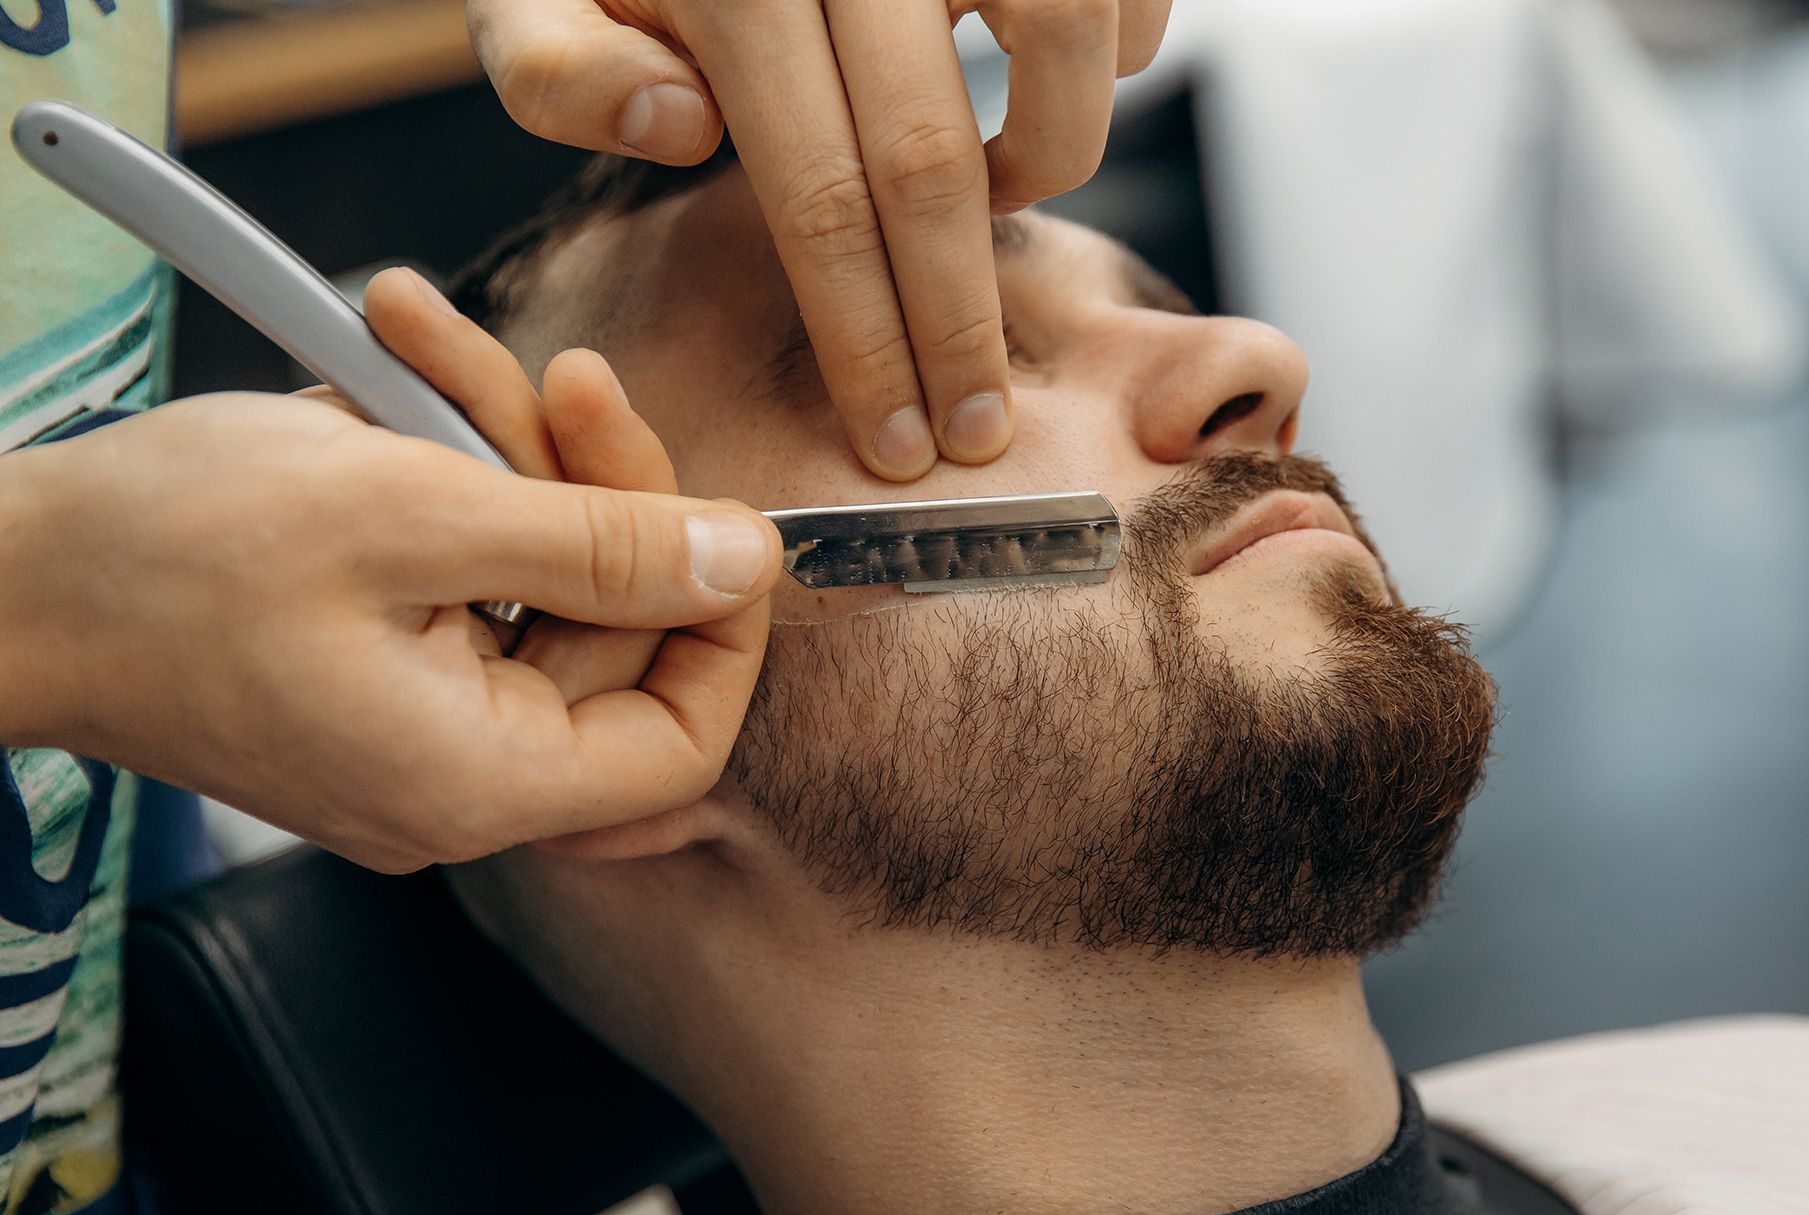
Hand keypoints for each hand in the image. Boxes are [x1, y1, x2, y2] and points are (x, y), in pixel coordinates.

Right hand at [353, 266, 728, 855]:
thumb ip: (600, 541)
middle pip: (611, 635)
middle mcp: (458, 778)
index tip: (714, 513)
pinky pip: (462, 576)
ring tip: (413, 344)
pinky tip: (386, 391)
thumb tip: (746, 559)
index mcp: (480, 778)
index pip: (682, 739)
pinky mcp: (376, 671)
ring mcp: (414, 728)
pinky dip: (444, 477)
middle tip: (551, 374)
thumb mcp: (411, 511)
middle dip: (589, 485)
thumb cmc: (162, 553)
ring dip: (503, 449)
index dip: (722, 628)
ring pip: (536, 584)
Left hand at [466, 0, 1173, 479]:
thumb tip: (685, 129)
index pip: (816, 195)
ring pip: (1067, 44)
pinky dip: (1115, 52)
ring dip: (1053, 157)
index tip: (899, 441)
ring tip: (1004, 192)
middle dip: (961, 323)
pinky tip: (1044, 78)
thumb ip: (558, 65)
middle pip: (934, 158)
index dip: (867, 339)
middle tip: (977, 425)